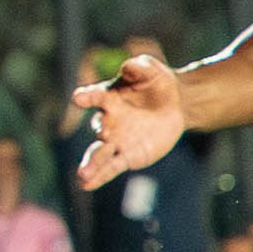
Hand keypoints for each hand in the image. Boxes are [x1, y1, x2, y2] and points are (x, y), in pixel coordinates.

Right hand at [67, 54, 184, 187]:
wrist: (174, 105)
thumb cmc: (157, 82)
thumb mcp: (150, 69)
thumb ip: (139, 67)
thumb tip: (128, 67)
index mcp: (108, 96)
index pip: (95, 96)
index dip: (87, 97)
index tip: (78, 98)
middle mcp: (108, 119)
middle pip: (98, 127)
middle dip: (100, 131)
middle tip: (104, 135)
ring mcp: (115, 140)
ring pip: (99, 153)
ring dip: (90, 164)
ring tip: (82, 176)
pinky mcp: (126, 156)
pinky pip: (111, 167)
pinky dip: (100, 176)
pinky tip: (87, 185)